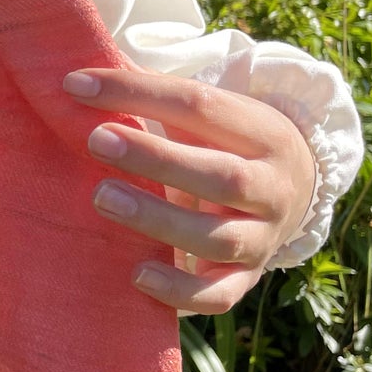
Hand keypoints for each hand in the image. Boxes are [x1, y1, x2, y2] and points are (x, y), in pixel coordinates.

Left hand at [62, 67, 316, 315]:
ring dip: (158, 220)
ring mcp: (263, 238)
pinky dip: (180, 292)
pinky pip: (219, 296)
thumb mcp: (210, 115)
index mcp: (262, 132)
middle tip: (96, 141)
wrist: (295, 192)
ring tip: (103, 197)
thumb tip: (76, 75)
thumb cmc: (225, 144)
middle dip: (156, 159)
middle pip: (221, 176)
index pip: (200, 105)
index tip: (76, 85)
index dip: (137, 92)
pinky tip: (137, 275)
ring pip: (218, 238)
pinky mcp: (246, 279)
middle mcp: (272, 187)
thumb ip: (154, 97)